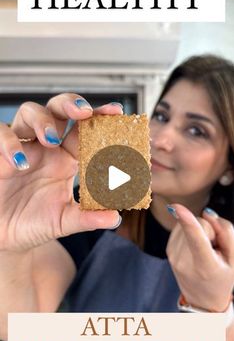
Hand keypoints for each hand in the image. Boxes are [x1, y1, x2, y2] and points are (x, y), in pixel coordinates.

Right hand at [0, 94, 121, 250]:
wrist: (6, 237)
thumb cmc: (34, 223)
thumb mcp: (63, 222)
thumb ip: (87, 218)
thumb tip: (115, 218)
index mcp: (66, 158)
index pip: (83, 129)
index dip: (98, 117)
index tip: (115, 111)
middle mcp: (45, 148)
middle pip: (57, 110)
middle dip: (70, 104)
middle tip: (83, 112)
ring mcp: (22, 147)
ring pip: (28, 112)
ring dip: (42, 119)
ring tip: (51, 139)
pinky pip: (0, 135)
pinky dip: (10, 143)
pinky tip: (20, 162)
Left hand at [166, 204, 233, 311]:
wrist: (202, 300)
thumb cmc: (222, 277)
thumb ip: (227, 232)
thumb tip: (206, 212)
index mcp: (204, 266)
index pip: (196, 238)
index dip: (188, 220)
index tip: (176, 206)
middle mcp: (184, 261)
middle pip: (199, 223)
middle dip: (210, 230)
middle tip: (214, 249)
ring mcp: (173, 256)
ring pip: (188, 223)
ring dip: (199, 231)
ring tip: (204, 250)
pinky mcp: (168, 250)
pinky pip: (181, 227)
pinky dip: (190, 233)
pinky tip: (195, 249)